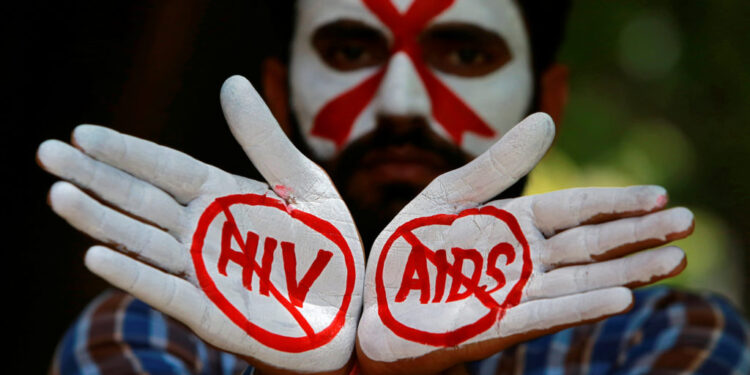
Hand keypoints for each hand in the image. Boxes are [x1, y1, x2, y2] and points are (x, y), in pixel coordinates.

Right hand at [37, 76, 363, 373]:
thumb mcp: (304, 184)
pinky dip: (134, 275)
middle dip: (94, 179)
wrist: (350, 307)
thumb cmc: (328, 246)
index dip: (126, 151)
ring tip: (60, 195)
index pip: (165, 168)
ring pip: (143, 242)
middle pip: (141, 200)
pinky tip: (96, 255)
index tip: (83, 134)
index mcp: (222, 197)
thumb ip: (265, 140)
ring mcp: (203, 272)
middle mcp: (203, 232)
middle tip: (46, 155)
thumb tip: (230, 82)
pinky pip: (168, 291)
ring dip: (101, 220)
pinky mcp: (213, 312)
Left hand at [356, 113, 691, 374]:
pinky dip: (582, 304)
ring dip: (628, 271)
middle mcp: (523, 262)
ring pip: (580, 281)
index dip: (615, 202)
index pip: (574, 209)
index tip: (659, 195)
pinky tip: (621, 297)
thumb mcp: (447, 196)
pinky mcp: (496, 325)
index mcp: (513, 227)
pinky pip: (545, 313)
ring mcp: (514, 295)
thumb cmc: (407, 252)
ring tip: (674, 259)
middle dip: (638, 236)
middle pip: (590, 245)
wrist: (371, 303)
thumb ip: (496, 165)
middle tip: (687, 223)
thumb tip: (546, 120)